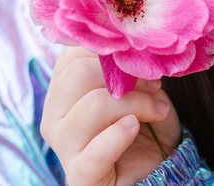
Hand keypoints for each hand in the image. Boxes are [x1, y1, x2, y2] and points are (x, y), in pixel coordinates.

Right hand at [41, 47, 180, 185]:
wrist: (157, 167)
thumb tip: (129, 41)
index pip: (72, 55)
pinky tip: (134, 127)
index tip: (142, 62)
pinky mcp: (79, 175)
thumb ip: (126, 64)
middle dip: (124, 76)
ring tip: (158, 110)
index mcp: (63, 90)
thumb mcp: (138, 86)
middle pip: (78, 76)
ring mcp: (63, 146)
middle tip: (155, 86)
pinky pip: (96, 151)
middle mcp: (54, 116)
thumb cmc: (144, 121)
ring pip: (93, 106)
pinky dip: (119, 135)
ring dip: (136, 103)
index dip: (111, 51)